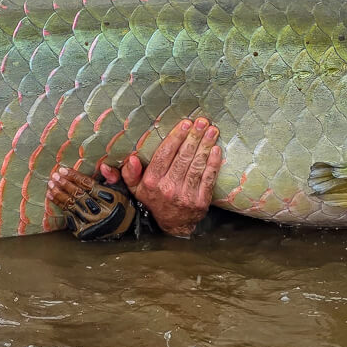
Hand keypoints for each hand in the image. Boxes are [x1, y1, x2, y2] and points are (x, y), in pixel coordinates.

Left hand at [45, 167, 140, 240]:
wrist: (123, 226)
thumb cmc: (119, 203)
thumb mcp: (120, 187)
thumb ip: (112, 176)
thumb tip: (103, 166)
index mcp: (109, 198)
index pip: (88, 185)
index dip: (74, 176)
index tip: (63, 169)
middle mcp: (100, 211)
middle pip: (78, 194)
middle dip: (64, 183)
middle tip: (54, 175)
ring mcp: (91, 222)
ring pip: (71, 205)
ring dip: (59, 193)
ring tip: (51, 184)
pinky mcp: (83, 231)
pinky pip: (68, 215)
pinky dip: (59, 205)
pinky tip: (51, 196)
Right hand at [114, 117, 222, 237]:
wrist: (173, 224)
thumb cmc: (155, 200)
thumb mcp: (136, 188)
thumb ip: (130, 173)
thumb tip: (132, 159)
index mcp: (152, 181)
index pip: (165, 154)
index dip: (176, 137)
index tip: (185, 124)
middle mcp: (168, 187)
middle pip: (183, 157)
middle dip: (194, 137)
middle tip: (202, 122)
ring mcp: (186, 194)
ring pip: (196, 165)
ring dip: (205, 146)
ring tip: (212, 131)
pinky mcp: (200, 201)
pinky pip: (208, 178)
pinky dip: (213, 163)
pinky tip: (216, 149)